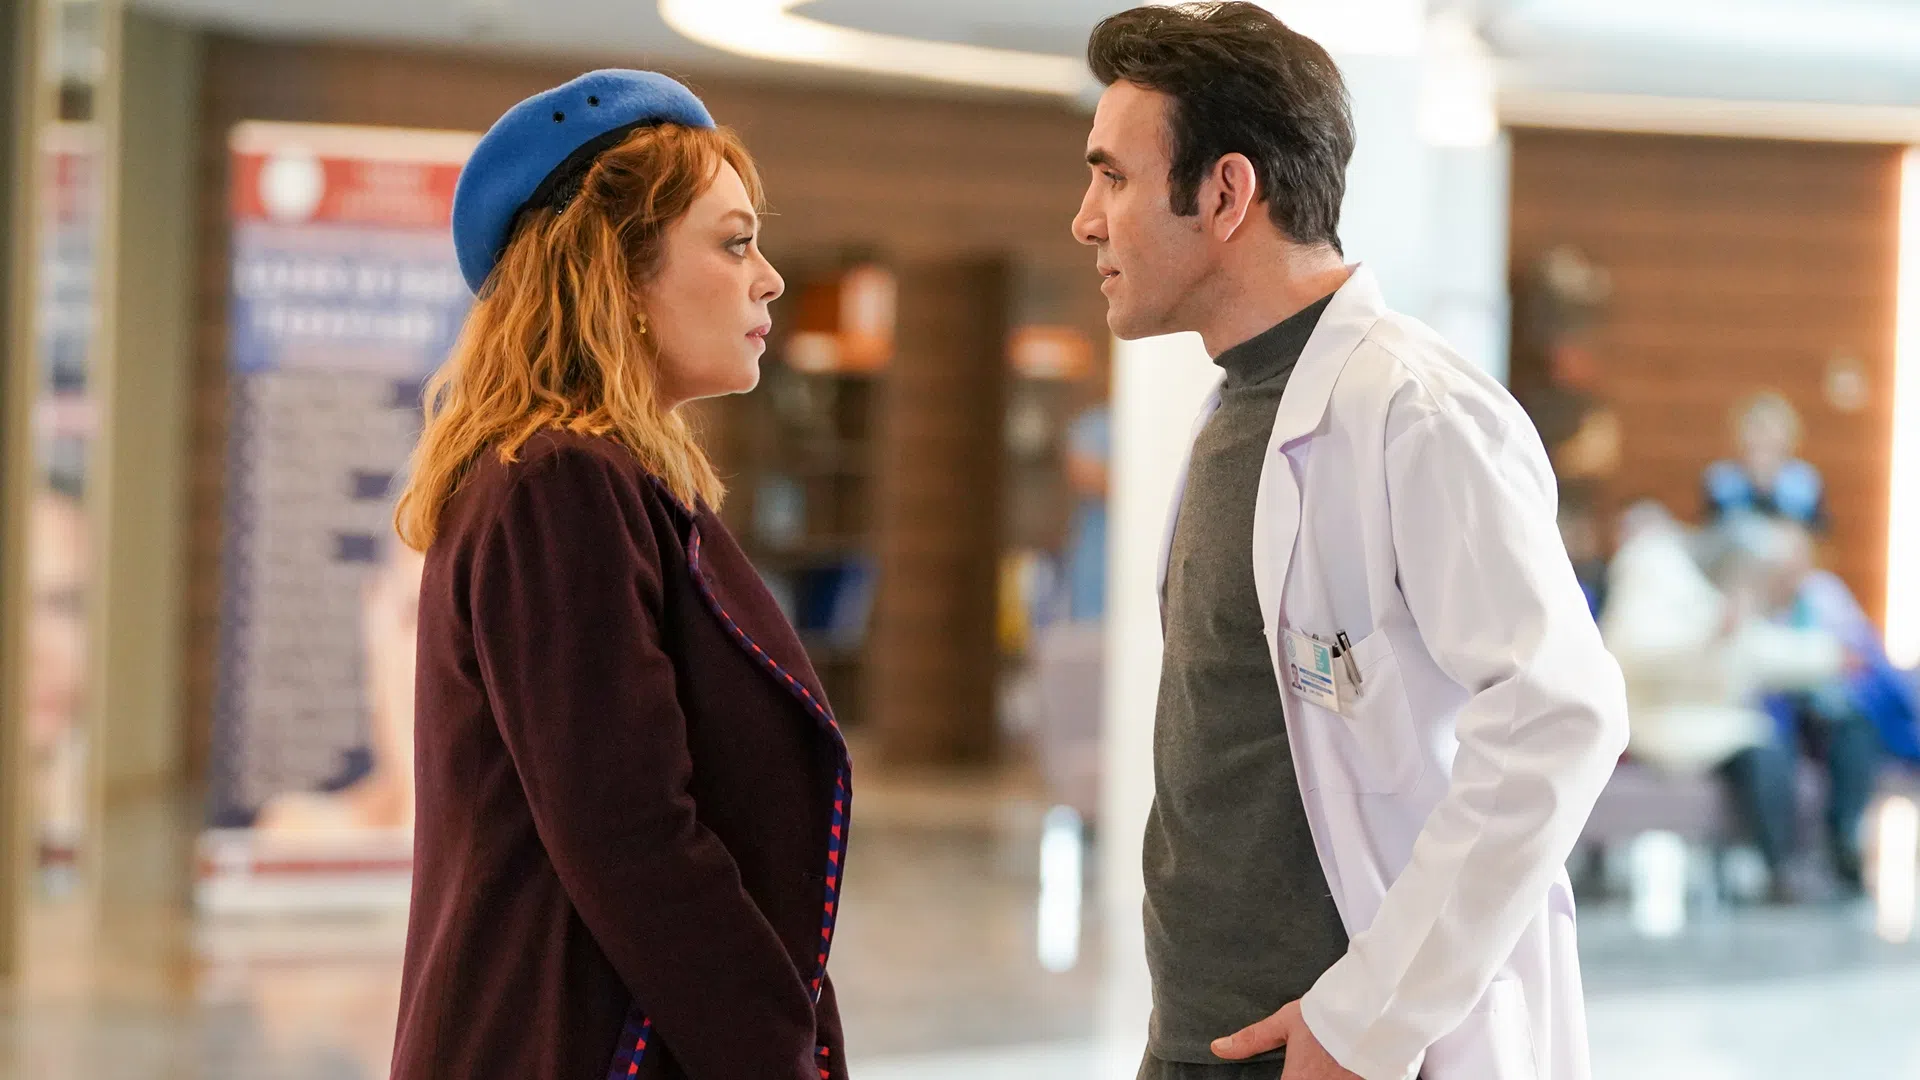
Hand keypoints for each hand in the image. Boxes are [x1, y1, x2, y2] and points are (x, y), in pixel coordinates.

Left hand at [1212, 1000, 1363, 1078]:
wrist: (1376, 1008)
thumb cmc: (1329, 1013)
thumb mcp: (1287, 1021)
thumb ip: (1252, 1039)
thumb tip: (1218, 1048)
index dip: (1285, 1079)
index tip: (1287, 1073)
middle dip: (1301, 1076)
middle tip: (1304, 1067)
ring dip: (1318, 1078)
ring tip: (1319, 1067)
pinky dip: (1339, 1078)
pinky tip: (1336, 1071)